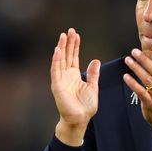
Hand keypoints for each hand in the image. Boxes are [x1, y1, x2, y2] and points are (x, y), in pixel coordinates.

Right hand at [50, 28, 100, 145]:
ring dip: (61, 48)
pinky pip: (55, 70)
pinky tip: (57, 50)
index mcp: (74, 76)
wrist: (80, 119)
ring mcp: (60, 80)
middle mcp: (66, 76)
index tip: (76, 35)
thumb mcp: (93, 87)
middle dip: (68, 43)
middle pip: (66, 56)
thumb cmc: (85, 106)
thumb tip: (95, 60)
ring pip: (60, 60)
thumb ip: (93, 74)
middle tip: (69, 30)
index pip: (74, 57)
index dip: (75, 46)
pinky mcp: (57, 86)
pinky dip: (56, 60)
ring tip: (63, 36)